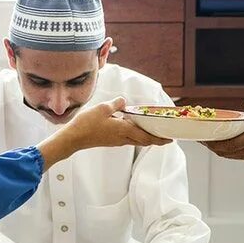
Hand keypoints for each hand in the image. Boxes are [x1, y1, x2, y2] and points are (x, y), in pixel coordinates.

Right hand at [37, 97, 169, 166]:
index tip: (169, 140)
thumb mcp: (103, 108)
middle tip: (165, 137)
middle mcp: (122, 138)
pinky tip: (133, 129)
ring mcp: (116, 141)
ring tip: (152, 132)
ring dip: (146, 138)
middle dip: (156, 140)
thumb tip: (124, 101)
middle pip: (144, 141)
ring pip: (136, 141)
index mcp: (124, 130)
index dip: (159, 139)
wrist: (74, 138)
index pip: (146, 137)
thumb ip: (116, 104)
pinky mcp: (110, 141)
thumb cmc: (87, 124)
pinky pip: (128, 139)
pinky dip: (135, 135)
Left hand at [204, 98, 243, 174]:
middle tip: (197, 136)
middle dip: (209, 144)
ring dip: (217, 148)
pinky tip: (225, 142)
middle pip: (223, 150)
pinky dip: (227, 149)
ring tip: (207, 139)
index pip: (227, 142)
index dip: (211, 140)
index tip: (200, 135)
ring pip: (229, 154)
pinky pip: (237, 155)